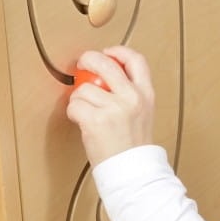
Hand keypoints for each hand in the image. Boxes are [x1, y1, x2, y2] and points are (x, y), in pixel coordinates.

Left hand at [66, 46, 154, 166]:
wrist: (133, 170)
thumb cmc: (133, 144)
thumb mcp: (143, 111)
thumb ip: (129, 91)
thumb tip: (103, 74)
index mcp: (146, 94)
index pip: (136, 60)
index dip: (119, 51)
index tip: (108, 52)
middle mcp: (132, 97)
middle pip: (105, 64)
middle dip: (88, 59)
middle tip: (82, 64)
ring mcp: (114, 108)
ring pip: (83, 89)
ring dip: (79, 99)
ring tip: (86, 111)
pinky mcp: (95, 121)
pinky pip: (74, 106)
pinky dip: (73, 112)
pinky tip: (81, 121)